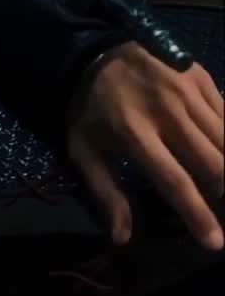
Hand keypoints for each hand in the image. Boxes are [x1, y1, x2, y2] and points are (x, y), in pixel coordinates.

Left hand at [67, 41, 223, 250]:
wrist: (94, 53)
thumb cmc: (90, 110)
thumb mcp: (84, 151)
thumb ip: (105, 193)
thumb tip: (122, 237)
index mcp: (135, 134)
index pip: (176, 182)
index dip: (198, 215)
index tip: (215, 242)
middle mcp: (168, 113)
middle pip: (213, 163)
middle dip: (222, 191)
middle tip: (219, 204)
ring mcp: (188, 93)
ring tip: (220, 181)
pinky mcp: (201, 78)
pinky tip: (222, 149)